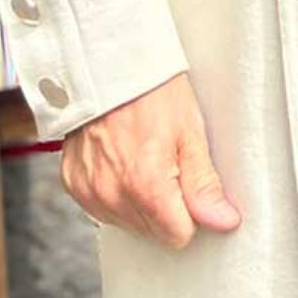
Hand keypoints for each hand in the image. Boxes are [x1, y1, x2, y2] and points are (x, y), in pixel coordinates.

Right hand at [60, 72, 242, 248]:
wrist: (106, 61)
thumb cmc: (151, 89)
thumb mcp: (190, 131)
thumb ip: (204, 185)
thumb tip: (223, 221)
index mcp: (146, 186)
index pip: (179, 236)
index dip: (190, 211)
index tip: (189, 182)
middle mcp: (112, 195)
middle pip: (153, 231)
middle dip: (165, 206)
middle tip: (166, 160)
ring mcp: (89, 191)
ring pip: (128, 223)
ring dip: (139, 200)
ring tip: (142, 155)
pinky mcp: (73, 184)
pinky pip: (102, 208)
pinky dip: (114, 190)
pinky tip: (121, 158)